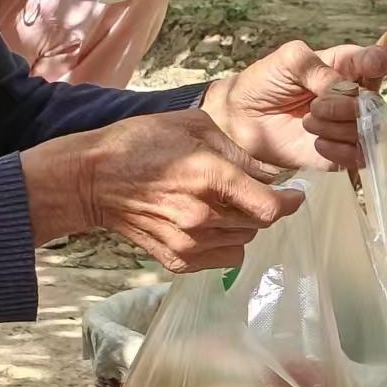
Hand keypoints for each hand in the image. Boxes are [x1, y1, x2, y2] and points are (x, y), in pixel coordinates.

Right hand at [21, 108, 303, 271]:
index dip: (289, 202)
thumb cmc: (139, 143)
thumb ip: (237, 150)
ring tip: (225, 206)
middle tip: (254, 192)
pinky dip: (224, 244)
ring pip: (242, 243)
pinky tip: (208, 223)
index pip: (269, 207)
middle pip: (258, 225)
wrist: (92, 179)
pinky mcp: (175, 260)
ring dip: (243, 226)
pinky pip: (220, 259)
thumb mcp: (192, 127)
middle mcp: (201, 215)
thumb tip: (271, 169)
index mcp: (208, 177)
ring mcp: (187, 242)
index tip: (294, 195)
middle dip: (263, 208)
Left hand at [201, 41, 386, 170]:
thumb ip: (320, 70)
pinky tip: (317, 143)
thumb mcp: (290, 61)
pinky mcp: (340, 153)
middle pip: (374, 101)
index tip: (374, 63)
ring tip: (308, 123)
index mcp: (344, 65)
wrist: (241, 118)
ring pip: (369, 129)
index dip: (379, 62)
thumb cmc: (265, 82)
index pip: (376, 60)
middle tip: (316, 107)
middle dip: (348, 105)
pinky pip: (359, 156)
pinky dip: (341, 150)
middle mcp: (352, 96)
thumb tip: (348, 91)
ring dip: (339, 127)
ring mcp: (348, 125)